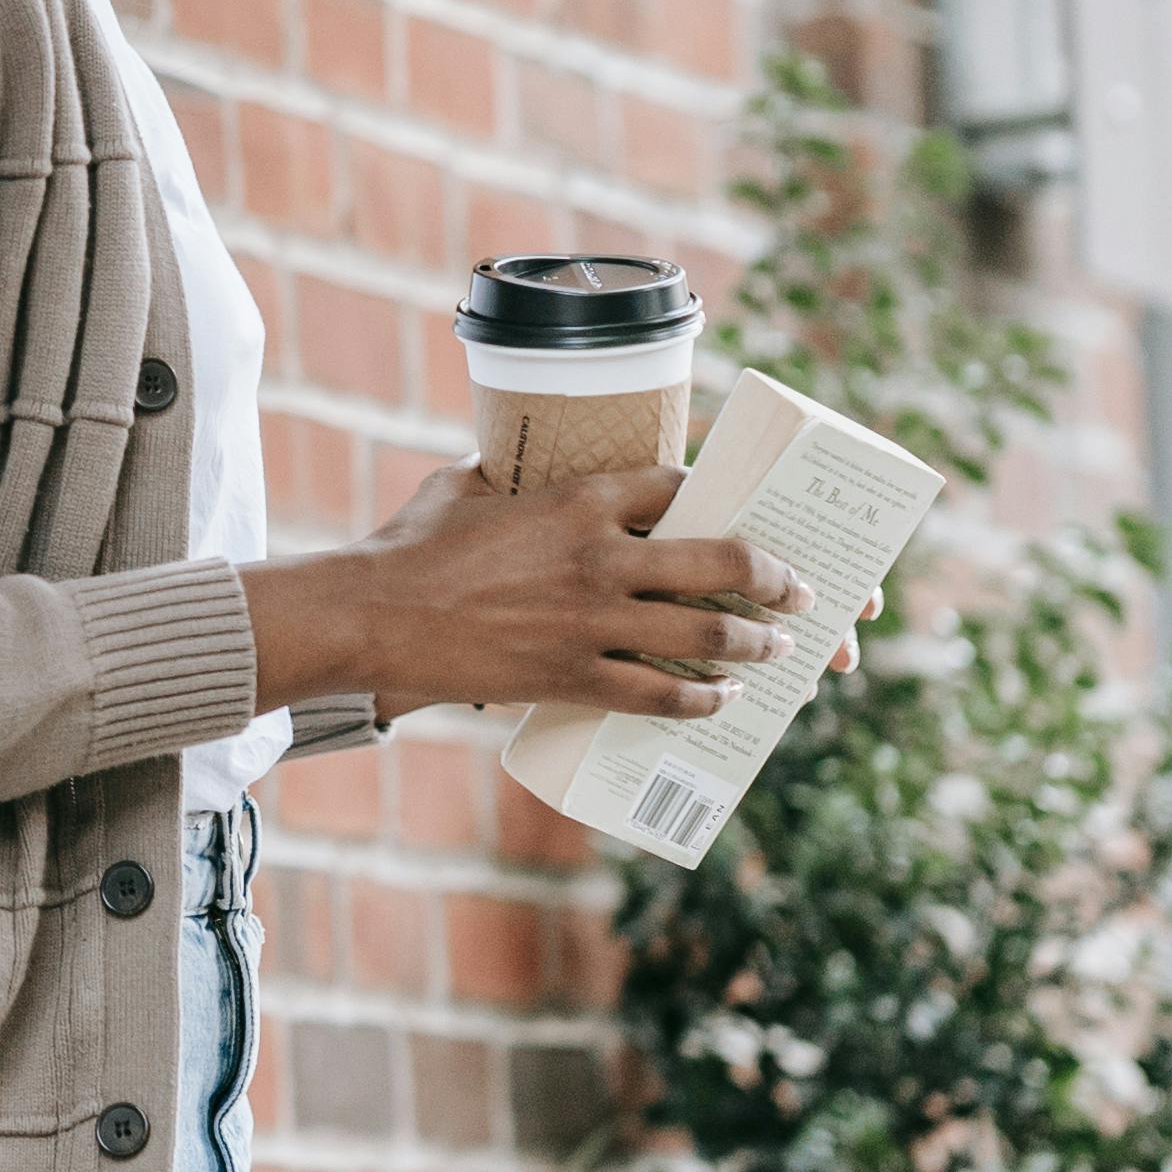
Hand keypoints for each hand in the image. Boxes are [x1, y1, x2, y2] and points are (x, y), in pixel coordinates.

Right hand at [245, 464, 801, 720]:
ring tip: (777, 648)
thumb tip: (512, 471)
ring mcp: (590, 620)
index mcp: (578, 498)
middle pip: (720, 560)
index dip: (718, 500)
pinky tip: (720, 699)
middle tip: (798, 589)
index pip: (679, 488)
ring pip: (704, 633)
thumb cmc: (411, 546)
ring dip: (754, 642)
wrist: (374, 614)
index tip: (739, 516)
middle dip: (773, 577)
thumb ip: (508, 480)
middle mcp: (600, 556)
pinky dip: (700, 699)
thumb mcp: (466, 488)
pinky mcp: (572, 676)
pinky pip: (658, 693)